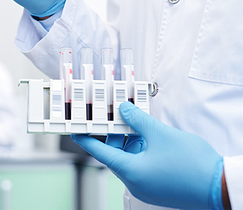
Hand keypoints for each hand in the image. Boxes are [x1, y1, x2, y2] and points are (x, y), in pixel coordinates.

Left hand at [71, 102, 223, 208]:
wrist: (222, 186)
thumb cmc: (193, 165)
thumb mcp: (160, 134)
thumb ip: (137, 119)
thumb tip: (123, 110)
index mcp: (130, 172)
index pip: (99, 152)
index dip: (86, 138)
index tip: (75, 129)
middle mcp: (135, 183)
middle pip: (115, 154)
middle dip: (114, 133)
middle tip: (112, 116)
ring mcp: (147, 187)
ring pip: (129, 159)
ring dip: (129, 141)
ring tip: (133, 121)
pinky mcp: (158, 187)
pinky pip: (141, 166)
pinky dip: (141, 151)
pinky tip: (147, 136)